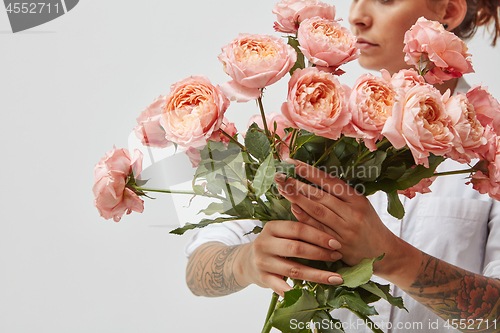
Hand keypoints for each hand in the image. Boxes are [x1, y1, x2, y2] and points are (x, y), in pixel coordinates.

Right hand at [240, 220, 343, 296]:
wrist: (247, 261)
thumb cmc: (273, 245)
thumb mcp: (280, 233)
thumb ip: (299, 229)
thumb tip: (330, 229)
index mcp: (272, 227)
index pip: (298, 229)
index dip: (318, 235)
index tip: (336, 243)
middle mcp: (264, 243)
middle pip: (296, 248)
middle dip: (320, 253)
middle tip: (338, 257)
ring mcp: (262, 261)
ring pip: (294, 269)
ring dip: (317, 274)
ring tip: (336, 277)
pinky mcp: (262, 278)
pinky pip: (280, 286)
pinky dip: (294, 291)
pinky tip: (310, 295)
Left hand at [274, 159, 401, 275]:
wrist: (383, 252)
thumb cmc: (368, 224)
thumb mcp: (360, 204)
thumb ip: (339, 194)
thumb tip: (312, 178)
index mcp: (357, 199)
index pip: (330, 181)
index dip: (310, 171)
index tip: (293, 163)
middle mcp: (352, 213)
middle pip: (320, 195)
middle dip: (297, 184)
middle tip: (279, 175)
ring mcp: (345, 230)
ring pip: (316, 211)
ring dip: (297, 198)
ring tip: (281, 188)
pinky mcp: (338, 245)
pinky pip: (317, 229)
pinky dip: (304, 218)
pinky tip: (292, 208)